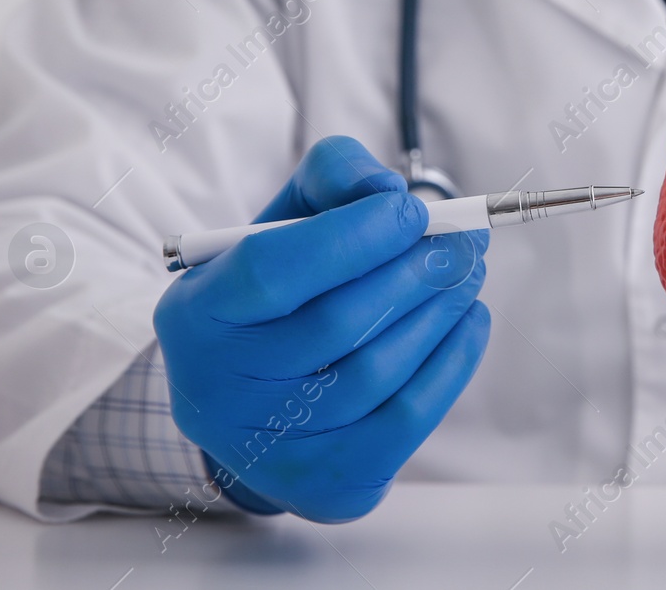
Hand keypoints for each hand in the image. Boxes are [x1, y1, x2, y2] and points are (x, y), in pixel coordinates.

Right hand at [153, 136, 489, 522]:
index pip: (272, 269)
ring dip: (441, 311)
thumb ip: (331, 180)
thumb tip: (388, 192)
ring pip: (379, 370)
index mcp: (197, 314)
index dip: (354, 235)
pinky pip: (408, 419)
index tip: (409, 209)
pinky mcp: (327, 485)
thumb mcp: (278, 224)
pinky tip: (468, 320)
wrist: (246, 399)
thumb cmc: (273, 295)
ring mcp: (272, 448)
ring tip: (468, 271)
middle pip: (339, 323)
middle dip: (417, 271)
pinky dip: (452, 362)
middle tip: (463, 241)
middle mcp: (221, 391)